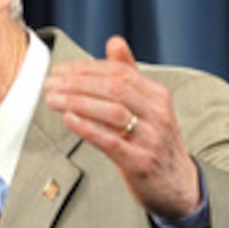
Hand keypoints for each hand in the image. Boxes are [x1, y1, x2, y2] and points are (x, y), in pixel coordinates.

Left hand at [44, 35, 200, 217]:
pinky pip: (111, 141)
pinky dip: (88, 128)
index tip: (59, 70)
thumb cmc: (155, 142)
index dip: (85, 69)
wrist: (179, 186)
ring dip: (78, 102)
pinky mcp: (140, 162)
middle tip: (50, 83)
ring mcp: (151, 138)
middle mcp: (157, 113)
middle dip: (77, 83)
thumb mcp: (149, 106)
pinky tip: (69, 119)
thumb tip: (114, 41)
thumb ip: (130, 74)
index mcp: (157, 95)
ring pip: (112, 112)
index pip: (118, 72)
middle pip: (114, 88)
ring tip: (52, 99)